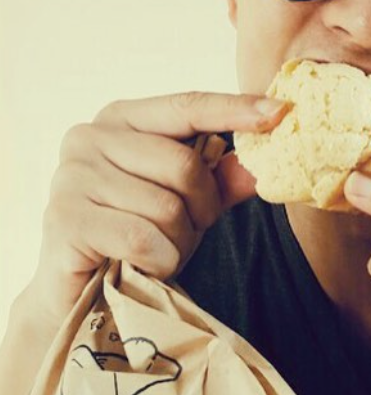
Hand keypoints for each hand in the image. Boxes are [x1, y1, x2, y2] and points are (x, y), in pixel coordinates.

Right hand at [30, 92, 287, 325]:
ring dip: (178, 241)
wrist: (80, 289)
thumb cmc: (136, 234)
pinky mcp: (64, 217)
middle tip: (190, 228)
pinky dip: (159, 261)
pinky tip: (144, 266)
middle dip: (202, 207)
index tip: (281, 110)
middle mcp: (90, 136)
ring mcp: (72, 175)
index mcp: (122, 118)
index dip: (236, 109)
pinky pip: (143, 238)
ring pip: (167, 208)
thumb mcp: (187, 201)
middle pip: (184, 165)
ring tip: (159, 249)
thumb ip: (220, 180)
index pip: (188, 105)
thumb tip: (261, 166)